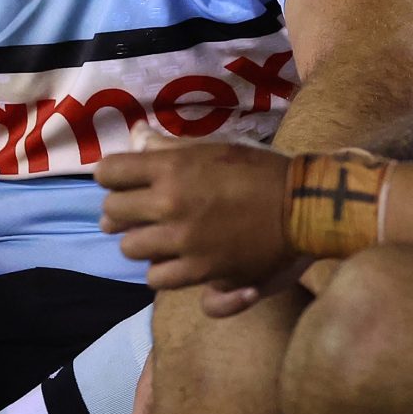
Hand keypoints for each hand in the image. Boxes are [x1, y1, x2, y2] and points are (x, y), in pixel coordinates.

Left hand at [97, 140, 291, 292]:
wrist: (303, 206)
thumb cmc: (260, 170)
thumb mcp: (214, 148)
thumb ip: (169, 147)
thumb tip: (136, 135)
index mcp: (172, 168)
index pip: (109, 172)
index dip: (112, 177)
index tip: (123, 181)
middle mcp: (170, 204)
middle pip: (112, 213)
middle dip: (122, 210)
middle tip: (140, 211)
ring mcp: (183, 241)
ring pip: (130, 249)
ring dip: (142, 242)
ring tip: (160, 238)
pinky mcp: (200, 271)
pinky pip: (156, 278)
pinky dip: (163, 271)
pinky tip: (176, 262)